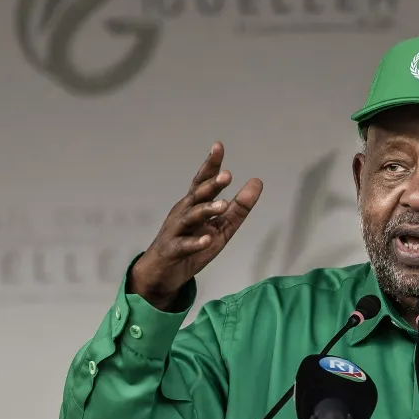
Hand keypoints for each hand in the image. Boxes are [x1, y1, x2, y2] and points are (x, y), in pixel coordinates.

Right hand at [127, 143, 263, 308]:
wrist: (161, 272)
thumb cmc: (190, 246)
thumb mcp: (220, 228)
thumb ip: (238, 207)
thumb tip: (258, 182)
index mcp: (194, 205)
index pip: (202, 181)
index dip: (210, 165)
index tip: (218, 146)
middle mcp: (183, 213)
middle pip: (197, 195)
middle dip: (211, 185)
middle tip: (227, 175)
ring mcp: (176, 231)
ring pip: (191, 217)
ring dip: (206, 210)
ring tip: (223, 205)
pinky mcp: (173, 250)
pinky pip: (184, 245)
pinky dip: (195, 242)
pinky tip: (207, 240)